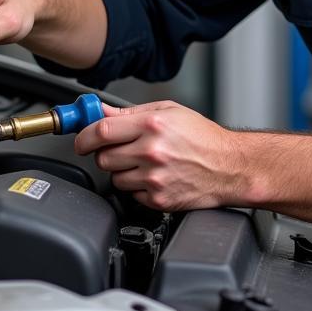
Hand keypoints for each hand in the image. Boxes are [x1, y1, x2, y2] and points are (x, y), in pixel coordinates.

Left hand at [74, 101, 243, 210]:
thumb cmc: (204, 138)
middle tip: (119, 149)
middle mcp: (151, 151)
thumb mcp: (169, 111)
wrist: (230, 168)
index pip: (101, 130)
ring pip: (114, 178)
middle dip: (105, 153)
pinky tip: (154, 177)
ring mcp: (154, 178)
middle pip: (103, 157)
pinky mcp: (159, 200)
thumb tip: (101, 112)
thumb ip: (130, 112)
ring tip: (144, 163)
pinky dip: (137, 187)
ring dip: (122, 171)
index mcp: (152, 125)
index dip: (84, 135)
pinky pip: (131, 195)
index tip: (81, 139)